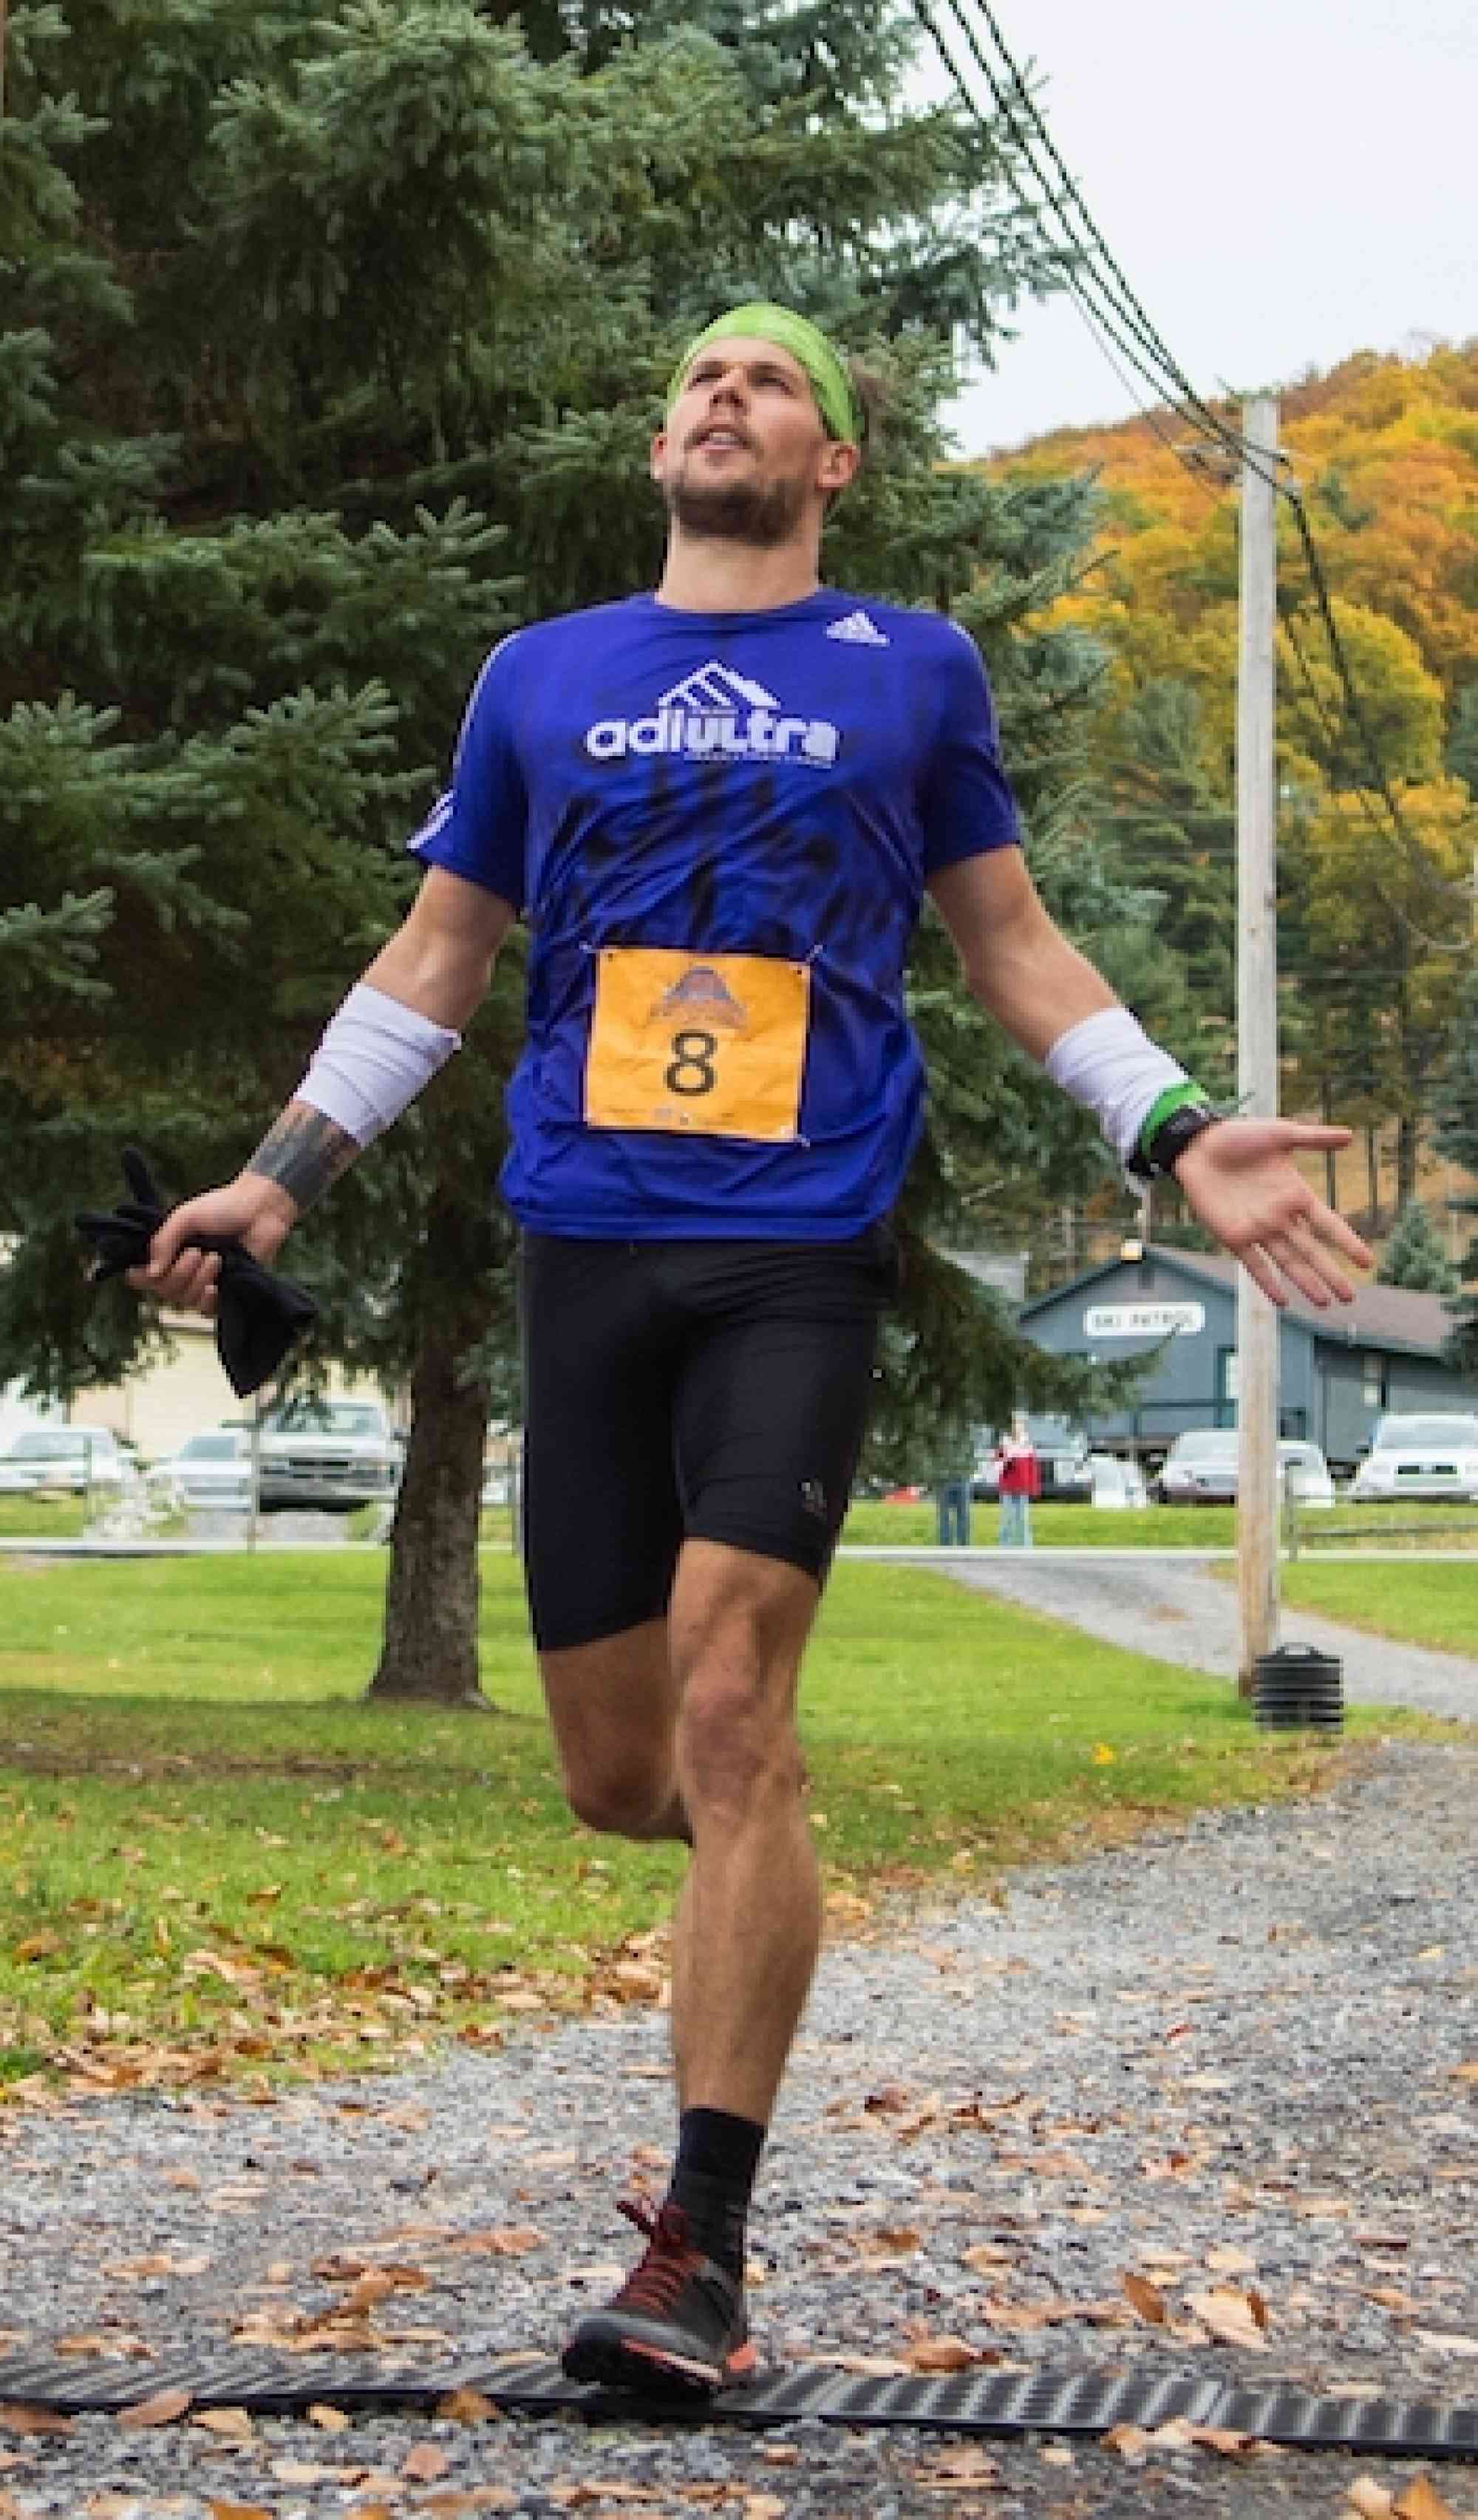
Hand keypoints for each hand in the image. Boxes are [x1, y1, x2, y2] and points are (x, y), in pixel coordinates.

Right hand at [126, 1174, 297, 1317]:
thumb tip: (151, 1273)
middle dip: (180, 1273)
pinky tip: (215, 1287)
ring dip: (198, 1279)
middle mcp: (182, 1270)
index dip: (140, 1278)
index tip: (145, 1272)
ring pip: (186, 1300)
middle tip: (197, 1252)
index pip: (143, 1276)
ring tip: (216, 1258)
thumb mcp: (185, 1217)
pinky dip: (208, 1300)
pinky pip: (207, 1310)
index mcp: (169, 1252)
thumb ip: (164, 1242)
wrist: (260, 1211)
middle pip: (165, 1291)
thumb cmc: (222, 1208)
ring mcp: (204, 1282)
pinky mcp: (226, 1293)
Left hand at [1170, 1119, 1371, 1306]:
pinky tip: (1283, 1301)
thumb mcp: (1281, 1134)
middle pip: (1312, 1252)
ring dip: (1306, 1283)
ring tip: (1325, 1303)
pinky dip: (1267, 1283)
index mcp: (1295, 1194)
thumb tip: (1350, 1135)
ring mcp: (1258, 1229)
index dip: (1347, 1243)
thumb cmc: (1238, 1136)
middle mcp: (1280, 1217)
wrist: (1198, 1144)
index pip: (1329, 1225)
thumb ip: (1314, 1138)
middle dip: (1331, 1274)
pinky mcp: (1233, 1236)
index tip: (1367, 1262)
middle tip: (1350, 1298)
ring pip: (1288, 1262)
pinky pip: (1254, 1264)